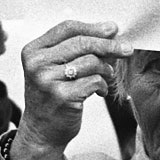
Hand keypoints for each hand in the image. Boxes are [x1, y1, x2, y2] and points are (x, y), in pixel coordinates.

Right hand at [12, 19, 131, 159]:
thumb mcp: (57, 68)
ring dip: (106, 69)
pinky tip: (99, 91)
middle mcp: (37, 64)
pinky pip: (94, 81)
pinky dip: (103, 85)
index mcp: (33, 51)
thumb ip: (76, 49)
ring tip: (106, 76)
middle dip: (108, 44)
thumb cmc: (53, 97)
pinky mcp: (62, 97)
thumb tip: (111, 32)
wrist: (42, 132)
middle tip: (126, 48)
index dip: (93, 27)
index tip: (113, 29)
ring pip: (91, 62)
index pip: (67, 28)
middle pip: (81, 42)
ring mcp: (48, 81)